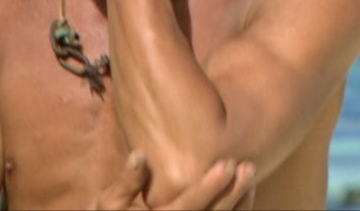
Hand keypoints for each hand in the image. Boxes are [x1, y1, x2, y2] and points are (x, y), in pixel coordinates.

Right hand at [93, 151, 255, 209]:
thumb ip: (126, 181)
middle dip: (233, 192)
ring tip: (250, 179)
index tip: (227, 164)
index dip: (211, 186)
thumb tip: (140, 154)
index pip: (191, 205)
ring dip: (240, 203)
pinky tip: (244, 195)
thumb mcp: (109, 203)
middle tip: (248, 167)